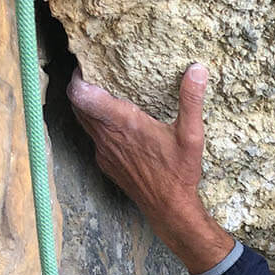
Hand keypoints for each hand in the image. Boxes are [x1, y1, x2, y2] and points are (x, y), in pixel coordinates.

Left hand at [67, 64, 234, 274]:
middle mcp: (107, 137)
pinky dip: (97, 126)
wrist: (169, 209)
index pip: (81, 94)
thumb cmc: (179, 173)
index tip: (88, 65)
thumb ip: (191, 100)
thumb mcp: (191, 135)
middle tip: (95, 74)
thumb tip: (197, 69)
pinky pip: (93, 138)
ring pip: (83, 121)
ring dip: (88, 106)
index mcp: (123, 123)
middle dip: (82, 86)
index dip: (79, 76)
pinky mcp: (106, 164)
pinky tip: (116, 126)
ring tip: (103, 95)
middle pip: (77, 104)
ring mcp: (104, 152)